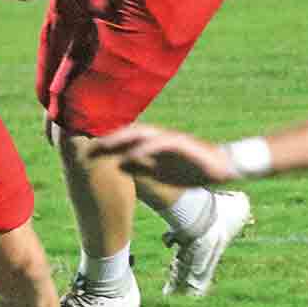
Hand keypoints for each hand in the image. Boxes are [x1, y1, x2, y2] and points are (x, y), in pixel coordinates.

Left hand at [90, 124, 236, 186]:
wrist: (223, 167)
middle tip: (86, 144)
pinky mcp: (181, 142)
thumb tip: (119, 166)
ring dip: (121, 138)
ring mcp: (168, 138)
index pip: (123, 139)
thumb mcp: (161, 173)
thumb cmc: (191, 169)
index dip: (105, 142)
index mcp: (151, 144)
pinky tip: (132, 155)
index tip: (84, 149)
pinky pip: (160, 144)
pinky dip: (145, 149)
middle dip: (106, 138)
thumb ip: (141, 169)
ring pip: (140, 133)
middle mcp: (157, 137)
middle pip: (126, 132)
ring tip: (103, 145)